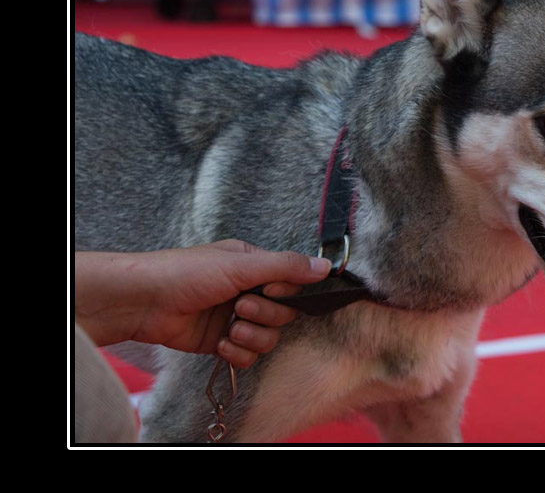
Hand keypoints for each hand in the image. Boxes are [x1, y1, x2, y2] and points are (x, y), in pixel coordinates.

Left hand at [74, 240, 331, 367]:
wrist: (143, 303)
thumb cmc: (187, 273)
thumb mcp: (241, 264)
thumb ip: (286, 266)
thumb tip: (326, 266)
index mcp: (253, 266)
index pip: (291, 284)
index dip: (285, 293)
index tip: (267, 289)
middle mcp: (247, 291)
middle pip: (283, 314)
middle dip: (265, 315)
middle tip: (240, 308)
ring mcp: (234, 318)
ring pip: (268, 338)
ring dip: (252, 337)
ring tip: (229, 330)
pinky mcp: (220, 342)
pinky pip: (247, 355)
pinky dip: (237, 353)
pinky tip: (220, 344)